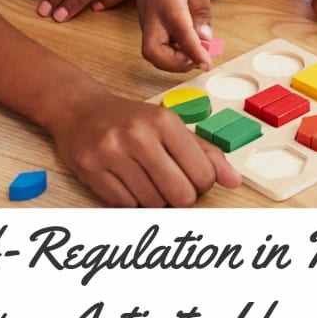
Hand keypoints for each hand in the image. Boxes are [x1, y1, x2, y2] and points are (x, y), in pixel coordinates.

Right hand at [50, 82, 241, 205]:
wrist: (82, 111)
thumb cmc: (132, 120)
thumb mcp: (171, 126)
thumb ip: (205, 152)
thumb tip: (234, 180)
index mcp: (164, 121)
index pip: (202, 175)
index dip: (202, 185)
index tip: (194, 178)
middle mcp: (138, 135)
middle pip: (180, 195)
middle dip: (181, 197)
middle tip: (172, 184)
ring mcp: (112, 153)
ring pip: (153, 204)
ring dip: (156, 200)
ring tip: (148, 179)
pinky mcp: (91, 170)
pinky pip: (126, 207)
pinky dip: (132, 201)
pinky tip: (129, 182)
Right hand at [136, 0, 214, 71]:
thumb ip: (201, 11)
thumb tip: (206, 38)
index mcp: (166, 2)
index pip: (180, 33)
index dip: (194, 52)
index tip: (208, 64)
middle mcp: (151, 16)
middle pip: (152, 52)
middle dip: (175, 64)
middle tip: (199, 57)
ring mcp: (146, 23)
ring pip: (152, 54)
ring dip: (175, 62)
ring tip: (197, 50)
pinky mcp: (147, 28)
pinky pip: (156, 48)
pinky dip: (172, 55)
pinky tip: (188, 45)